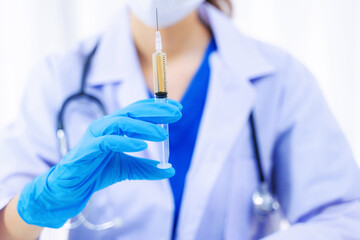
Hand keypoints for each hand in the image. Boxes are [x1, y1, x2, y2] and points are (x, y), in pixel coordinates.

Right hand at [17, 99, 181, 227]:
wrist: (73, 187)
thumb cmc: (97, 172)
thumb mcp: (128, 169)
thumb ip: (147, 168)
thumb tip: (170, 170)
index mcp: (115, 127)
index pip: (138, 111)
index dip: (158, 108)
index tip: (177, 109)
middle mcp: (106, 126)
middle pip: (133, 112)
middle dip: (156, 111)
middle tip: (176, 114)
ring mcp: (96, 135)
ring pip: (121, 122)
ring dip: (144, 126)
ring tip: (162, 134)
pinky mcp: (89, 148)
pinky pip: (109, 141)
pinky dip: (125, 142)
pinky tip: (141, 145)